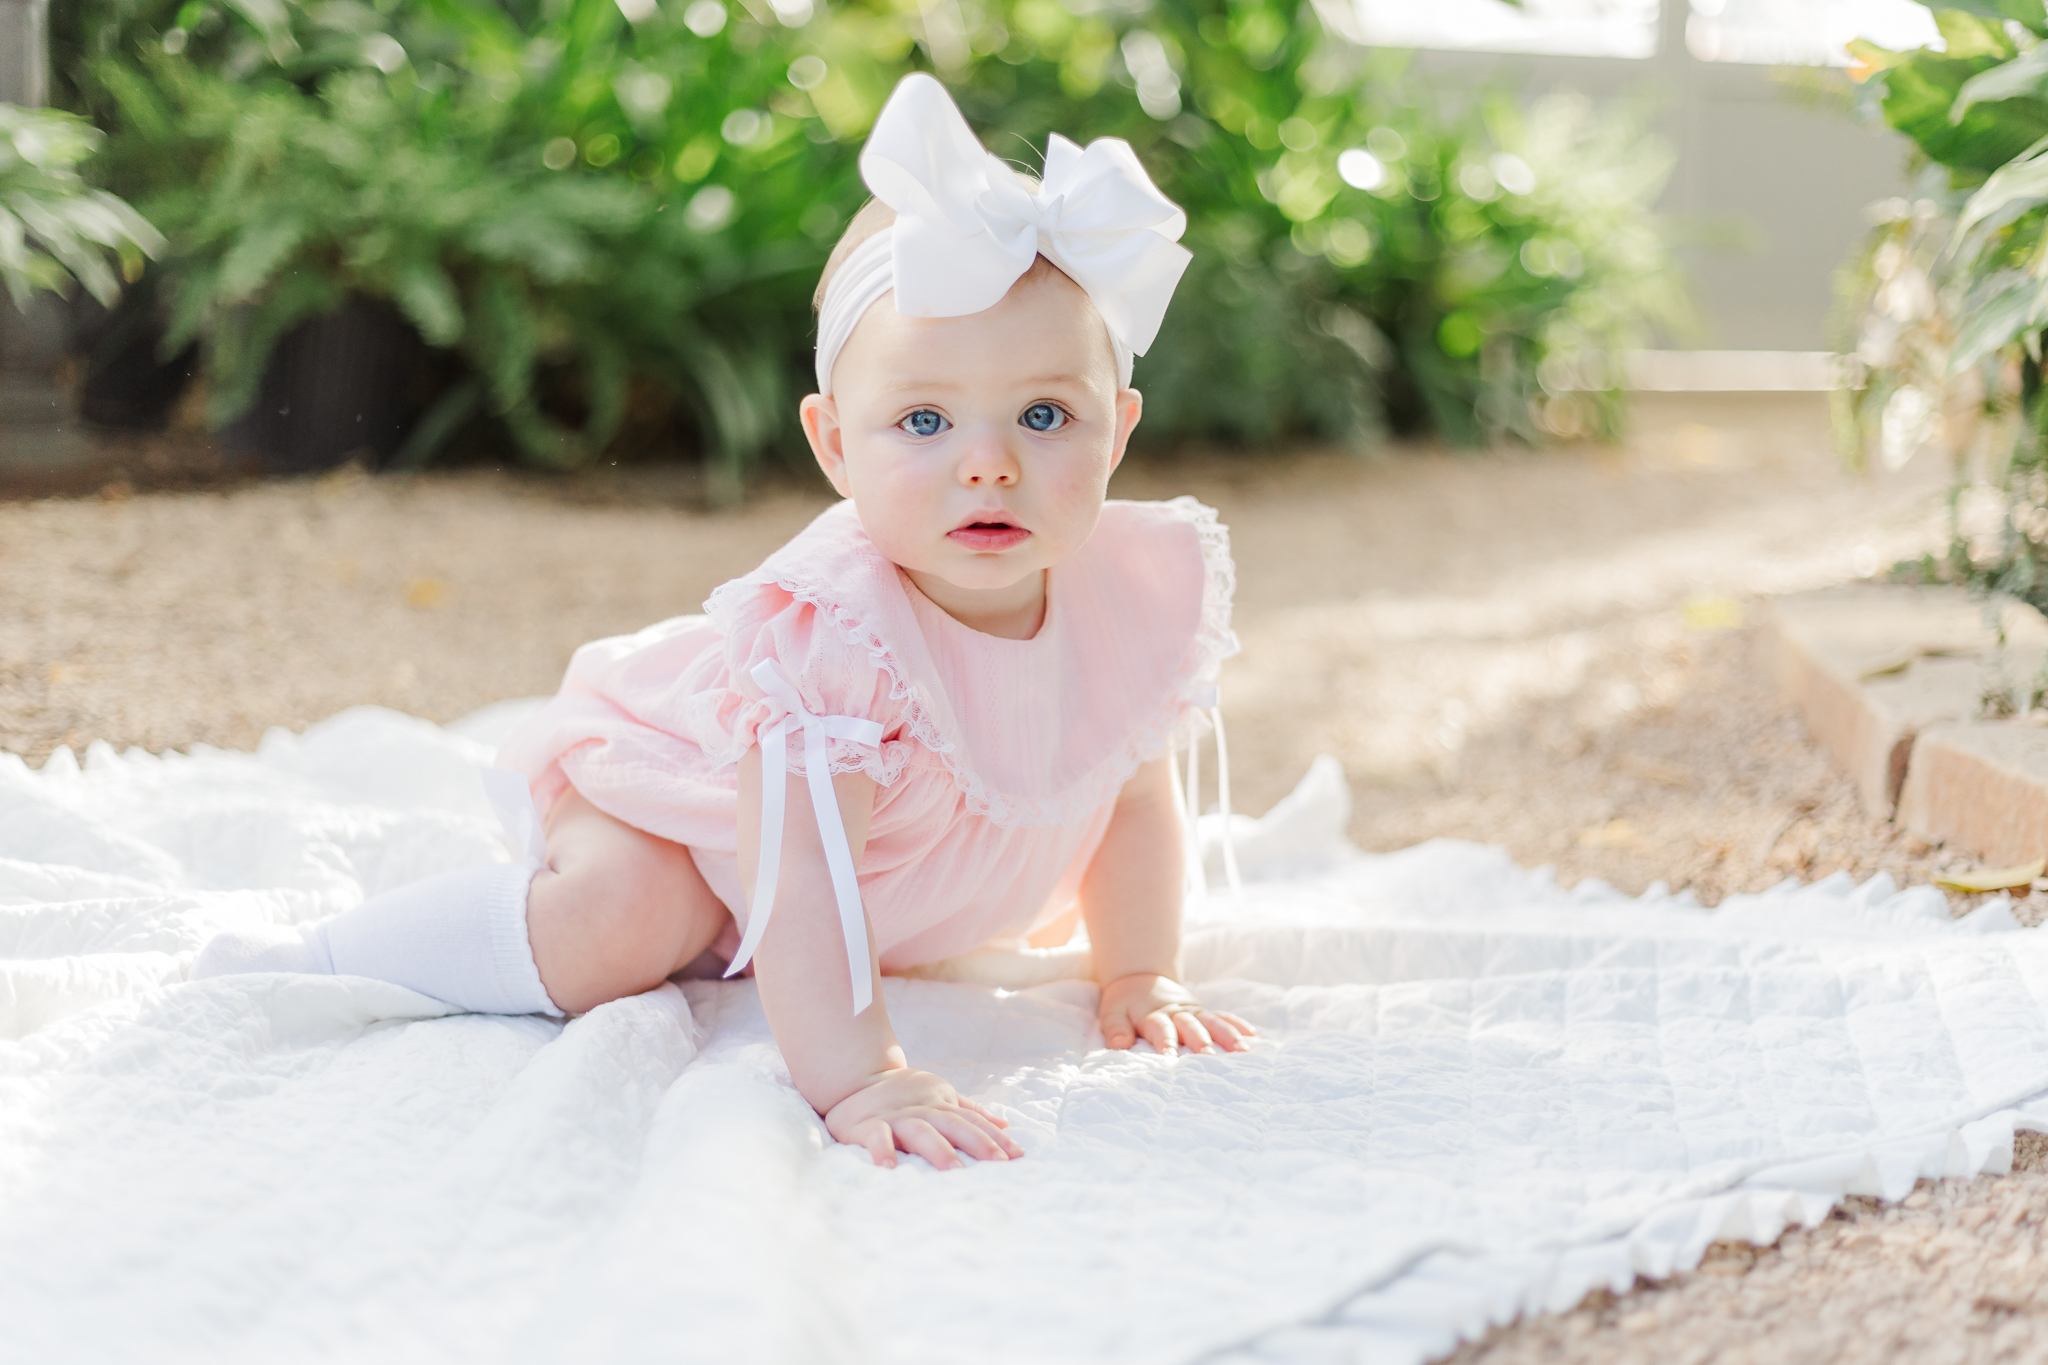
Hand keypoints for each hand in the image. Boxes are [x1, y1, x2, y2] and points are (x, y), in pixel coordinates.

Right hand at [824, 1067, 1024, 1169]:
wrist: (854, 1080)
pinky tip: (889, 1168)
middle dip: (978, 1143)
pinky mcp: (868, 1126)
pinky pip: (877, 1138)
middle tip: (999, 1163)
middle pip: (955, 1126)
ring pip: (921, 1132)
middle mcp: (924, 1112)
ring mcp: (897, 1119)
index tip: (1018, 1155)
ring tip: (955, 1171)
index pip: (974, 1121)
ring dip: (938, 1150)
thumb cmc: (904, 1094)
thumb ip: (970, 1110)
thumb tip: (1005, 1123)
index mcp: (941, 1106)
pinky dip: (882, 1151)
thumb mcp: (940, 1095)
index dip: (996, 1137)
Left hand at [1099, 973, 1255, 1054]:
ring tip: (1242, 1050)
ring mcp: (1192, 1011)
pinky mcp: (1202, 1011)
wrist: (1140, 978)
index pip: (1160, 1029)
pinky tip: (1252, 1036)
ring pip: (1211, 1022)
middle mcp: (1175, 1012)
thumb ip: (1116, 1029)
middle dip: (1201, 1041)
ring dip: (1227, 1035)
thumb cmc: (1125, 1003)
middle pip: (1190, 1026)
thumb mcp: (1112, 1013)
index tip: (1170, 1057)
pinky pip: (1222, 1016)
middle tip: (1211, 1057)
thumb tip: (1119, 1045)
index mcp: (1152, 1014)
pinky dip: (1237, 1025)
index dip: (1164, 1042)